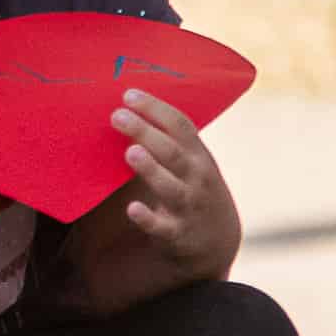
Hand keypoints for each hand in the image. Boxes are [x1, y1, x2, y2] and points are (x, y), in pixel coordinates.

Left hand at [112, 90, 239, 276]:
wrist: (218, 240)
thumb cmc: (194, 189)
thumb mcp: (192, 161)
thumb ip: (168, 139)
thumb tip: (127, 110)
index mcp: (198, 155)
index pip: (180, 126)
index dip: (156, 109)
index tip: (129, 95)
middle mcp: (196, 177)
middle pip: (172, 152)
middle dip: (146, 132)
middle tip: (117, 115)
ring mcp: (188, 205)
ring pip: (170, 186)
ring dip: (151, 169)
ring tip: (130, 152)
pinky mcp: (177, 233)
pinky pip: (162, 226)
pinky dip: (148, 218)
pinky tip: (132, 208)